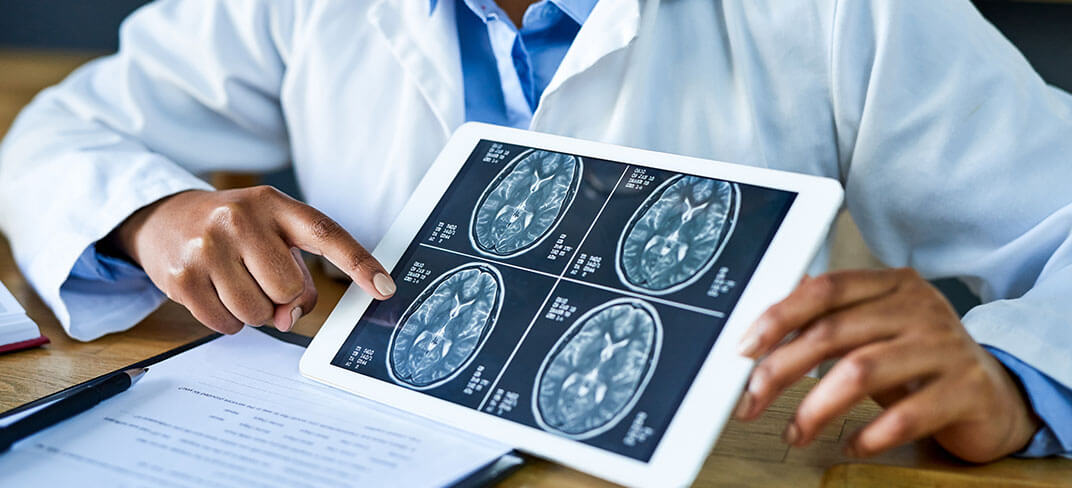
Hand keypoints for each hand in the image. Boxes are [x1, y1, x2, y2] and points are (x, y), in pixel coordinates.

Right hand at [112, 186, 395, 332]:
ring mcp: (207, 246)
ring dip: (254, 311)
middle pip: (289, 289)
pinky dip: (228, 320)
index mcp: (274, 204)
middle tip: (261, 279)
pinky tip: (216, 294)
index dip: (359, 264)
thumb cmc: (235, 232)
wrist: (166, 219)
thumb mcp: (272, 235)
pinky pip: (226, 323)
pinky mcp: (181, 276)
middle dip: (282, 297)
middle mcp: (240, 219)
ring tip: (236, 283)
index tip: (385, 288)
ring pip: (258, 312)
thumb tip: (288, 318)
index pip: (325, 234)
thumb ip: (296, 275)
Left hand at [734, 268, 1038, 461]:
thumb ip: (828, 319)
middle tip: (751, 399)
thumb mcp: (876, 329)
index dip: (780, 316)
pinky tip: (850, 444)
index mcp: (891, 285)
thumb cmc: (922, 360)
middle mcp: (919, 309)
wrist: (996, 395)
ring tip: (796, 433)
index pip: (826, 289)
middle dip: (781, 369)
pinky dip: (869, 434)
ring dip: (816, 407)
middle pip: (833, 333)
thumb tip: (764, 321)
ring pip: (862, 371)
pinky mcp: (965, 390)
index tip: (744, 347)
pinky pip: (906, 415)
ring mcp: (944, 348)